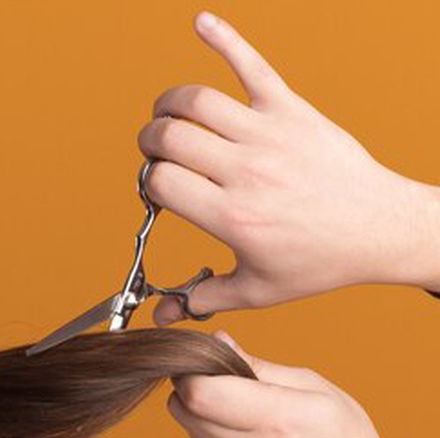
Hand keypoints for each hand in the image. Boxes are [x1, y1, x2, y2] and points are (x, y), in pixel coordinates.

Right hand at [137, 10, 439, 322]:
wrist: (378, 227)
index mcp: (234, 217)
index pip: (163, 183)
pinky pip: (251, 64)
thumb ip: (203, 299)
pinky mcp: (292, 109)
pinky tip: (201, 22)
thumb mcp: (257, 290)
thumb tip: (161, 317)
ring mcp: (271, 135)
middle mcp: (248, 171)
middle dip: (150, 144)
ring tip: (168, 118)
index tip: (160, 194)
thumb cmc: (317, 261)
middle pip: (170, 138)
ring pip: (197, 100)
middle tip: (158, 156)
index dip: (149, 185)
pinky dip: (224, 38)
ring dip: (168, 105)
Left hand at [168, 332, 439, 437]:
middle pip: (184, 410)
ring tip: (247, 418)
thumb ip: (258, 366)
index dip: (193, 373)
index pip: (198, 392)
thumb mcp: (314, 389)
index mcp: (276, 419)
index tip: (207, 365)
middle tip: (223, 385)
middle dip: (194, 390)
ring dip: (206, 417)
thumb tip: (218, 342)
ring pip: (191, 431)